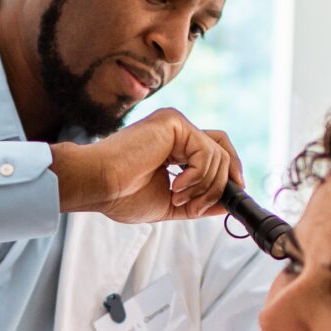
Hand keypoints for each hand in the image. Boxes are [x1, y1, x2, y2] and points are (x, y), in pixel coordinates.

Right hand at [50, 109, 244, 225]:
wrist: (98, 185)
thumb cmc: (122, 195)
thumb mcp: (171, 203)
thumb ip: (199, 201)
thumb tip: (228, 205)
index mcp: (174, 146)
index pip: (215, 152)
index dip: (229, 174)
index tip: (231, 198)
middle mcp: (177, 131)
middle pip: (223, 150)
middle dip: (220, 185)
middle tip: (197, 207)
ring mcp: (175, 124)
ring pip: (217, 156)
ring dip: (204, 187)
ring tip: (177, 198)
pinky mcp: (173, 122)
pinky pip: (206, 152)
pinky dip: (196, 176)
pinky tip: (174, 187)